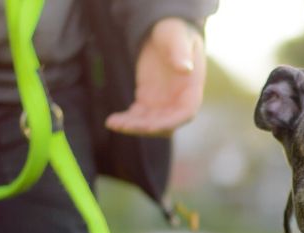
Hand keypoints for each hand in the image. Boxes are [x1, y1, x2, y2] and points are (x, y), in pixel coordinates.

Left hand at [105, 18, 205, 136]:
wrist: (164, 35)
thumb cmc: (174, 33)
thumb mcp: (176, 37)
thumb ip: (180, 52)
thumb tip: (185, 68)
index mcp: (191, 89)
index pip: (185, 113)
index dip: (170, 122)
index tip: (150, 126)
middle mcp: (178, 102)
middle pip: (165, 124)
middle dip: (145, 128)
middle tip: (124, 125)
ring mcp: (162, 104)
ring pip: (150, 124)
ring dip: (133, 127)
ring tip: (113, 123)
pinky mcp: (147, 101)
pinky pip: (137, 117)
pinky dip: (126, 120)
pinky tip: (112, 121)